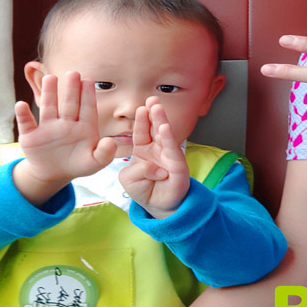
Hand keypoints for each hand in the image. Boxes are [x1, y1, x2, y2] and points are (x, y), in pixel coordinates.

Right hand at [13, 71, 116, 205]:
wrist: (53, 174)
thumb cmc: (77, 164)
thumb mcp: (94, 163)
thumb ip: (105, 154)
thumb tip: (110, 142)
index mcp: (84, 127)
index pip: (87, 109)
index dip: (87, 95)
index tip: (88, 81)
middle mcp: (66, 123)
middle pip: (69, 104)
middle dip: (71, 89)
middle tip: (73, 73)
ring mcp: (48, 127)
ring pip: (49, 107)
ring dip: (49, 93)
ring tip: (50, 78)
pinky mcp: (31, 136)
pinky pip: (26, 123)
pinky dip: (23, 114)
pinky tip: (21, 104)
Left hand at [119, 97, 190, 218]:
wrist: (157, 207)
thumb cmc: (143, 190)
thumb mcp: (128, 179)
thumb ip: (135, 170)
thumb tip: (154, 168)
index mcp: (144, 150)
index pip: (142, 131)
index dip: (142, 120)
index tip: (141, 107)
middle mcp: (158, 150)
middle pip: (155, 128)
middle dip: (154, 113)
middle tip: (152, 99)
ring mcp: (169, 156)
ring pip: (165, 136)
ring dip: (161, 121)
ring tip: (157, 108)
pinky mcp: (178, 166)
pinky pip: (173, 151)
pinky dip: (169, 139)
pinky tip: (165, 128)